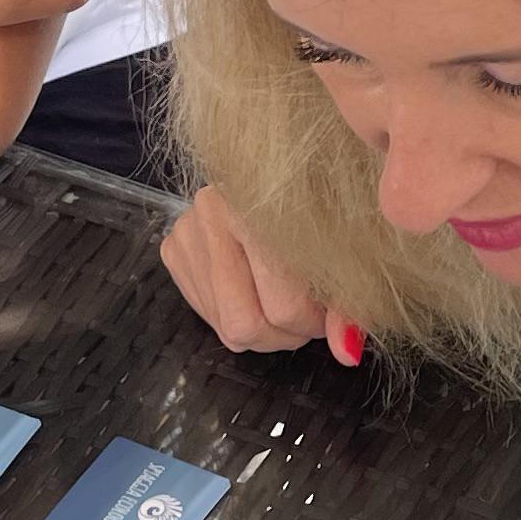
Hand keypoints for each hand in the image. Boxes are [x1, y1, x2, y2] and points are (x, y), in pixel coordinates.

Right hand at [160, 183, 366, 365]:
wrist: (272, 166)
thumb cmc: (316, 204)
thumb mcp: (343, 244)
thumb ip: (345, 303)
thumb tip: (347, 353)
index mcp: (264, 208)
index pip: (284, 307)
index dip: (311, 325)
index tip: (323, 316)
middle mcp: (215, 214)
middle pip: (244, 324)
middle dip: (282, 336)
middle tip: (302, 322)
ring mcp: (187, 231)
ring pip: (224, 326)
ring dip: (261, 331)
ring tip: (280, 305)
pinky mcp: (173, 246)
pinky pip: (206, 314)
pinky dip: (234, 315)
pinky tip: (252, 291)